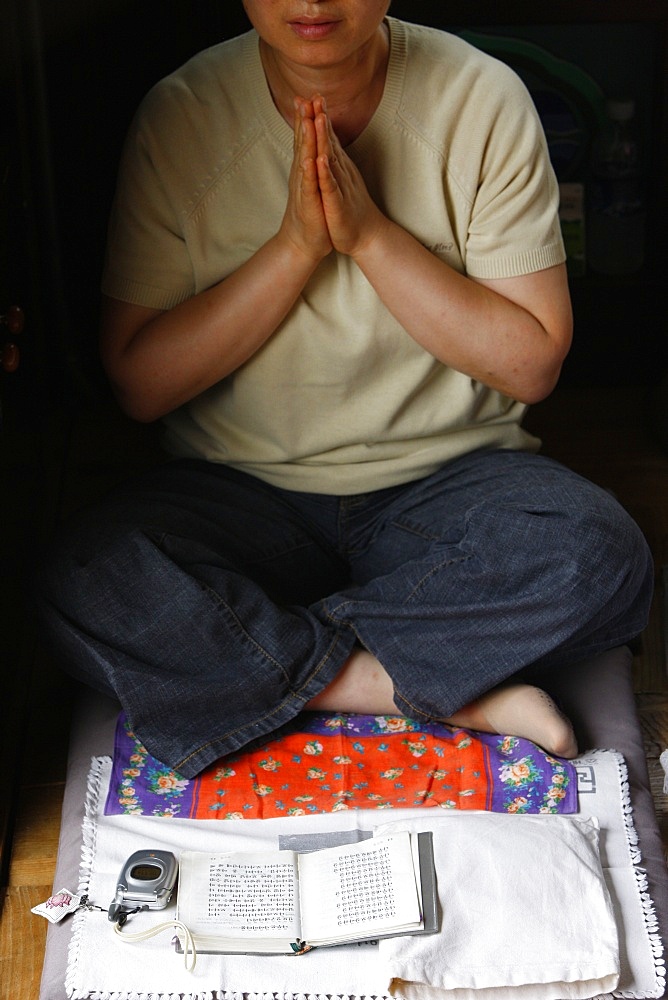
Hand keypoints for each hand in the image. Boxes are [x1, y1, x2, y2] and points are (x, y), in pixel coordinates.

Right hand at [278, 97, 332, 263]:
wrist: (303, 243)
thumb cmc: (312, 214)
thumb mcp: (313, 185)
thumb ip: (312, 165)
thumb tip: (313, 147)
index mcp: (306, 170)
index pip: (306, 140)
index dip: (307, 118)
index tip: (309, 96)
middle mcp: (302, 175)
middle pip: (303, 144)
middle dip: (304, 121)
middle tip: (304, 97)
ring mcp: (304, 189)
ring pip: (304, 159)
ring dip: (306, 141)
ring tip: (307, 120)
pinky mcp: (308, 204)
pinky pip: (309, 186)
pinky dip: (310, 172)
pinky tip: (310, 160)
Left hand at [311, 95, 386, 256]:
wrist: (366, 236)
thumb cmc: (351, 210)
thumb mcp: (340, 182)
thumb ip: (336, 162)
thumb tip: (331, 145)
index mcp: (338, 168)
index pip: (328, 139)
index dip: (320, 117)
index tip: (311, 96)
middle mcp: (341, 173)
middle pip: (329, 142)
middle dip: (321, 119)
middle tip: (314, 96)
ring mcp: (340, 187)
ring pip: (331, 159)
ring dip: (324, 139)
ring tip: (318, 117)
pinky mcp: (338, 204)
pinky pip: (331, 187)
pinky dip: (325, 173)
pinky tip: (320, 160)